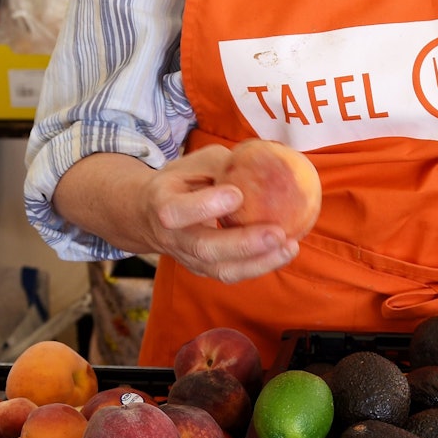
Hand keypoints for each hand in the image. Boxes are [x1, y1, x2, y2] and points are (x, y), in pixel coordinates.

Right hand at [137, 146, 297, 283]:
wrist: (148, 216)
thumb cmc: (180, 182)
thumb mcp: (194, 163)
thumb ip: (223, 165)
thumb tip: (266, 163)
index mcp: (162, 203)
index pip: (178, 211)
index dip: (206, 205)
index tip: (237, 194)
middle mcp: (172, 238)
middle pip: (205, 249)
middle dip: (243, 243)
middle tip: (277, 233)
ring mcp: (188, 259)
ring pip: (222, 270)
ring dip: (259, 262)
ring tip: (290, 247)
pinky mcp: (204, 270)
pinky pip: (232, 274)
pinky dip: (261, 265)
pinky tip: (284, 252)